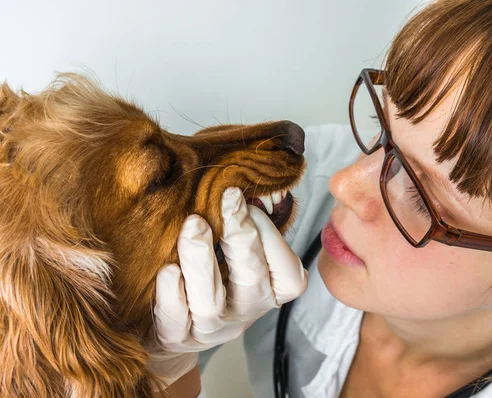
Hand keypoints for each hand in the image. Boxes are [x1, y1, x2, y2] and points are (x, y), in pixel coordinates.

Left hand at [147, 187, 307, 388]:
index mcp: (271, 290)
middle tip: (225, 200)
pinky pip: (175, 321)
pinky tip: (167, 270)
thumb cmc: (215, 270)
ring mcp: (212, 328)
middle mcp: (247, 311)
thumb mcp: (237, 250)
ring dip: (202, 260)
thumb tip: (235, 185)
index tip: (240, 198)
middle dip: (241, 237)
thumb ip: (244, 226)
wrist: (176, 322)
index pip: (287, 269)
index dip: (268, 231)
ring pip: (211, 302)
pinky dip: (172, 293)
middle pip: (252, 279)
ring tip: (193, 226)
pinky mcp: (177, 339)